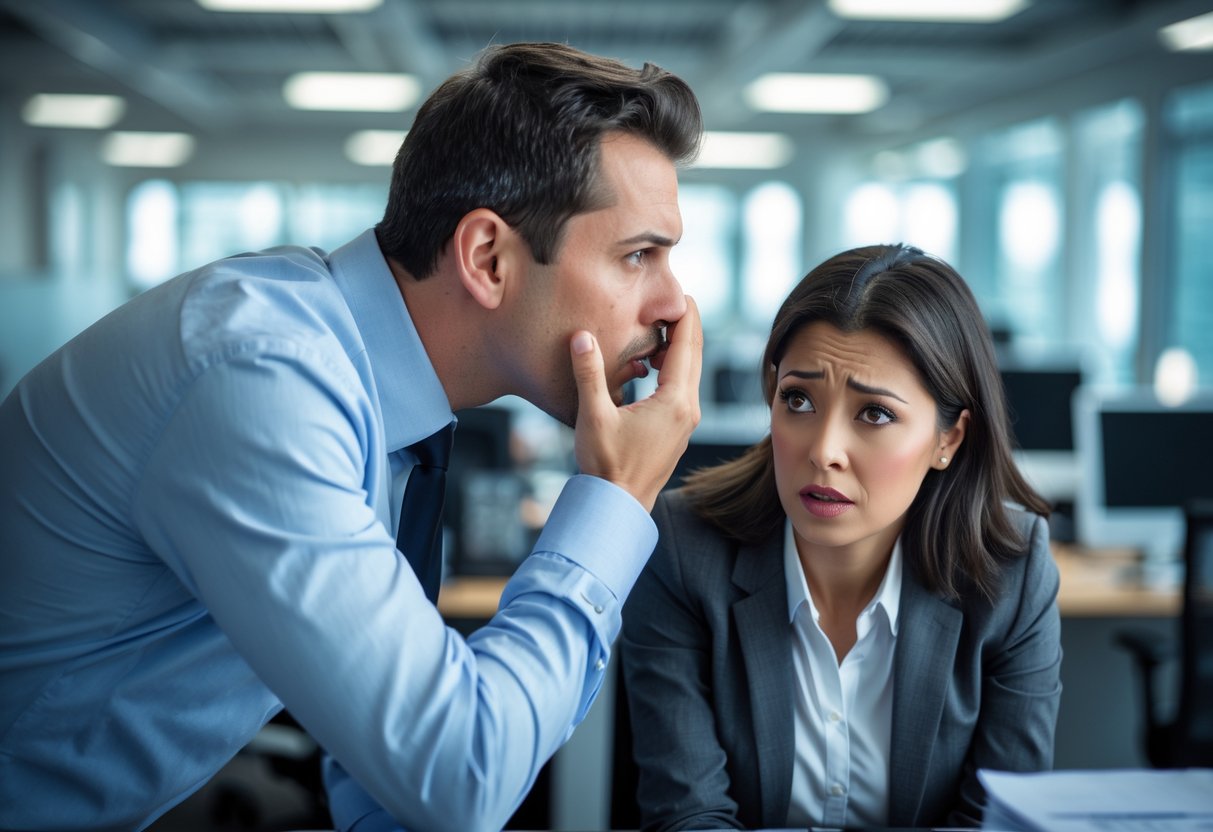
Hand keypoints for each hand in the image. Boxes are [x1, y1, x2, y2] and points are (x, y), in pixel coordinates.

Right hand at [569, 296, 702, 510]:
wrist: (617, 506)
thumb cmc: (606, 466)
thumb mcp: (593, 415)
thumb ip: (588, 373)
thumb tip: (581, 337)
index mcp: (675, 402)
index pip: (687, 346)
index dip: (685, 316)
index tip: (681, 293)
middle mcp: (688, 410)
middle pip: (695, 356)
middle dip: (686, 326)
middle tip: (674, 301)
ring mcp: (686, 422)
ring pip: (690, 373)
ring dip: (678, 349)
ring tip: (658, 330)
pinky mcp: (677, 431)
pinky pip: (682, 389)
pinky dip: (673, 370)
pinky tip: (650, 367)